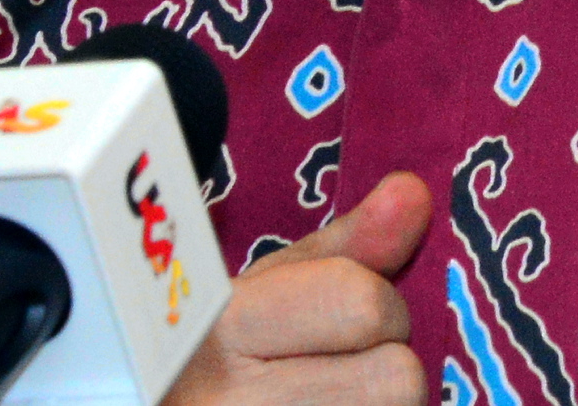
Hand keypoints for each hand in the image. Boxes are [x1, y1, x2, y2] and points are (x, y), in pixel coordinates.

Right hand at [164, 172, 431, 405]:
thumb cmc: (211, 366)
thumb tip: (414, 191)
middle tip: (337, 376)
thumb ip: (346, 247)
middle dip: (386, 370)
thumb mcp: (262, 295)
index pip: (363, 304)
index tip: (342, 322)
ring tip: (327, 403)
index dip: (376, 307)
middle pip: (398, 380)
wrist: (162, 405)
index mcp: (222, 332)